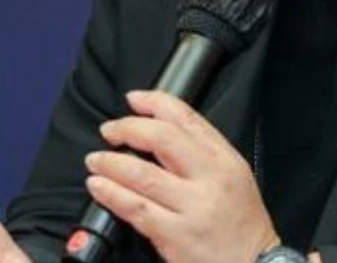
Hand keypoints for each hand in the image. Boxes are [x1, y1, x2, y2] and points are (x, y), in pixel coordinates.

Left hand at [85, 90, 279, 262]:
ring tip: (95, 161)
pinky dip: (111, 194)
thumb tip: (158, 131)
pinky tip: (99, 187)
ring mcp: (193, 208)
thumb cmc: (241, 223)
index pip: (188, 119)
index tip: (133, 99)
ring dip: (111, 163)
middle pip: (162, 140)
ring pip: (143, 174)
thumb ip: (202, 154)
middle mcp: (211, 179)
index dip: (156, 102)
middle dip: (128, 129)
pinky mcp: (176, 235)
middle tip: (109, 131)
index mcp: (225, 160)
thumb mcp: (234, 177)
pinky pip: (136, 209)